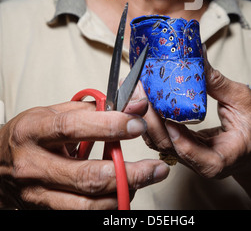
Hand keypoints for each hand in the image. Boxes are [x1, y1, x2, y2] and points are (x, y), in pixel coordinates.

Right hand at [0, 96, 168, 209]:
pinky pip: (81, 214)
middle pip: (86, 175)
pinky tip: (122, 192)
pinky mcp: (42, 212)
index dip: (109, 126)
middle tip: (154, 167)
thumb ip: (92, 109)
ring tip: (146, 180)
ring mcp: (37, 194)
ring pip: (87, 204)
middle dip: (128, 173)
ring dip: (123, 194)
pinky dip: (107, 206)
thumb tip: (133, 104)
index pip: (74, 128)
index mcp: (33, 131)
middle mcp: (33, 165)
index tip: (136, 123)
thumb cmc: (27, 136)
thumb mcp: (52, 113)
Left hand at [142, 47, 250, 208]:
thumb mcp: (243, 100)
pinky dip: (149, 116)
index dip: (173, 133)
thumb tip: (199, 55)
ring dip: (144, 114)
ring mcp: (186, 157)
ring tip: (137, 88)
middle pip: (165, 145)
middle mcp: (197, 163)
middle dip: (149, 117)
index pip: (190, 152)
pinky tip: (143, 96)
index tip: (163, 111)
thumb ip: (218, 82)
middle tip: (140, 89)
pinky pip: (159, 135)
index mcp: (218, 159)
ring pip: (156, 141)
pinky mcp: (179, 148)